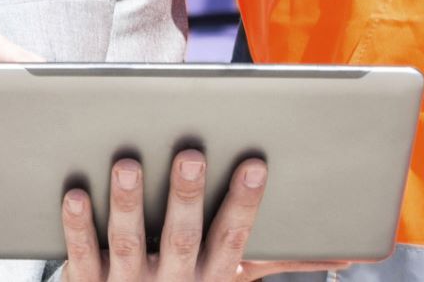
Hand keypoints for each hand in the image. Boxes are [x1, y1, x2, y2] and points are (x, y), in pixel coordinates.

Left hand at [58, 152, 353, 281]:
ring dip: (128, 203)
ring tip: (127, 162)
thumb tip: (349, 253)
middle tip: (192, 154)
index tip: (256, 163)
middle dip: (189, 197)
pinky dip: (77, 226)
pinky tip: (74, 192)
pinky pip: (81, 256)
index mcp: (212, 277)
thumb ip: (287, 260)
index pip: (233, 239)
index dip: (245, 204)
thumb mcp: (239, 279)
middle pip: (182, 239)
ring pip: (129, 243)